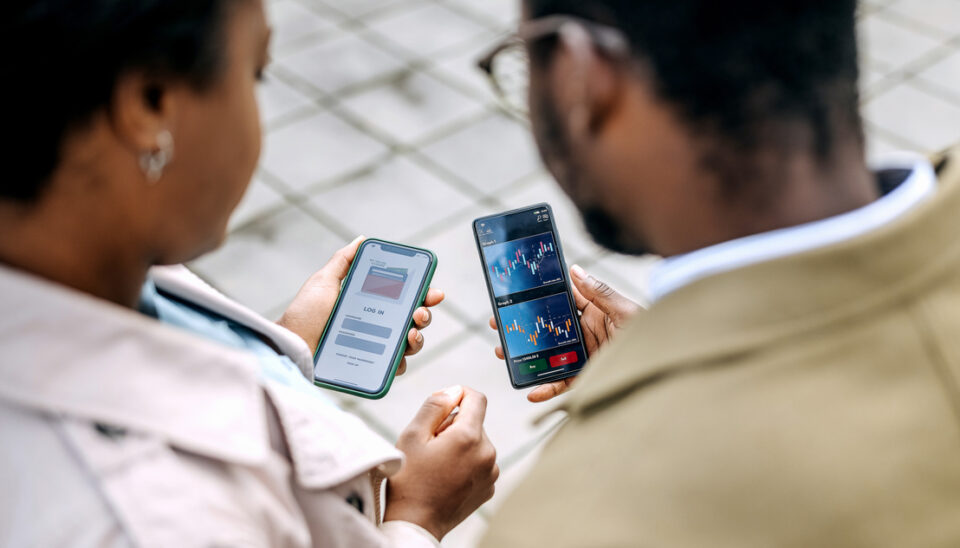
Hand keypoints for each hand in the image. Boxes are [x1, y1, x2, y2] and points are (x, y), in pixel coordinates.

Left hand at [278, 236, 444, 374]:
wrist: (291, 344)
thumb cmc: (305, 313)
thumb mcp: (324, 281)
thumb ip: (344, 260)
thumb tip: (362, 239)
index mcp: (372, 303)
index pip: (406, 297)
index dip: (424, 294)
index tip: (433, 292)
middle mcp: (378, 325)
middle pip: (414, 320)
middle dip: (425, 314)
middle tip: (419, 312)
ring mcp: (376, 348)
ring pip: (410, 344)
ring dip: (419, 337)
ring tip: (411, 333)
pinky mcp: (370, 368)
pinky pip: (394, 368)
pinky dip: (402, 363)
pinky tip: (399, 356)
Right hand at [385, 386, 498, 540]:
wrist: (415, 523)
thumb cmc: (408, 480)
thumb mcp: (412, 435)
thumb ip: (435, 406)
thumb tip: (454, 390)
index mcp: (469, 437)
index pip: (477, 398)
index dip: (459, 395)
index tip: (443, 404)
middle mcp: (487, 452)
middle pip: (474, 422)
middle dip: (453, 425)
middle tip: (429, 445)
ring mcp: (491, 472)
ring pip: (477, 442)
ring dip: (459, 445)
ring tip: (436, 463)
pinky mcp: (489, 487)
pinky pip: (479, 462)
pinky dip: (465, 462)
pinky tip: (445, 476)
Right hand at [490, 264, 639, 402]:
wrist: (667, 366)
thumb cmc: (653, 334)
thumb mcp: (626, 311)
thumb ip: (600, 293)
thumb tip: (575, 271)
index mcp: (596, 312)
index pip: (563, 301)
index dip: (540, 297)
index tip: (517, 294)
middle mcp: (587, 333)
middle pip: (549, 330)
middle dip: (524, 328)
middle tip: (500, 325)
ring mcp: (586, 356)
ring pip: (550, 356)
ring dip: (526, 356)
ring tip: (504, 353)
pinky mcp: (588, 378)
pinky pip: (563, 384)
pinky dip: (547, 388)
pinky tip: (532, 391)